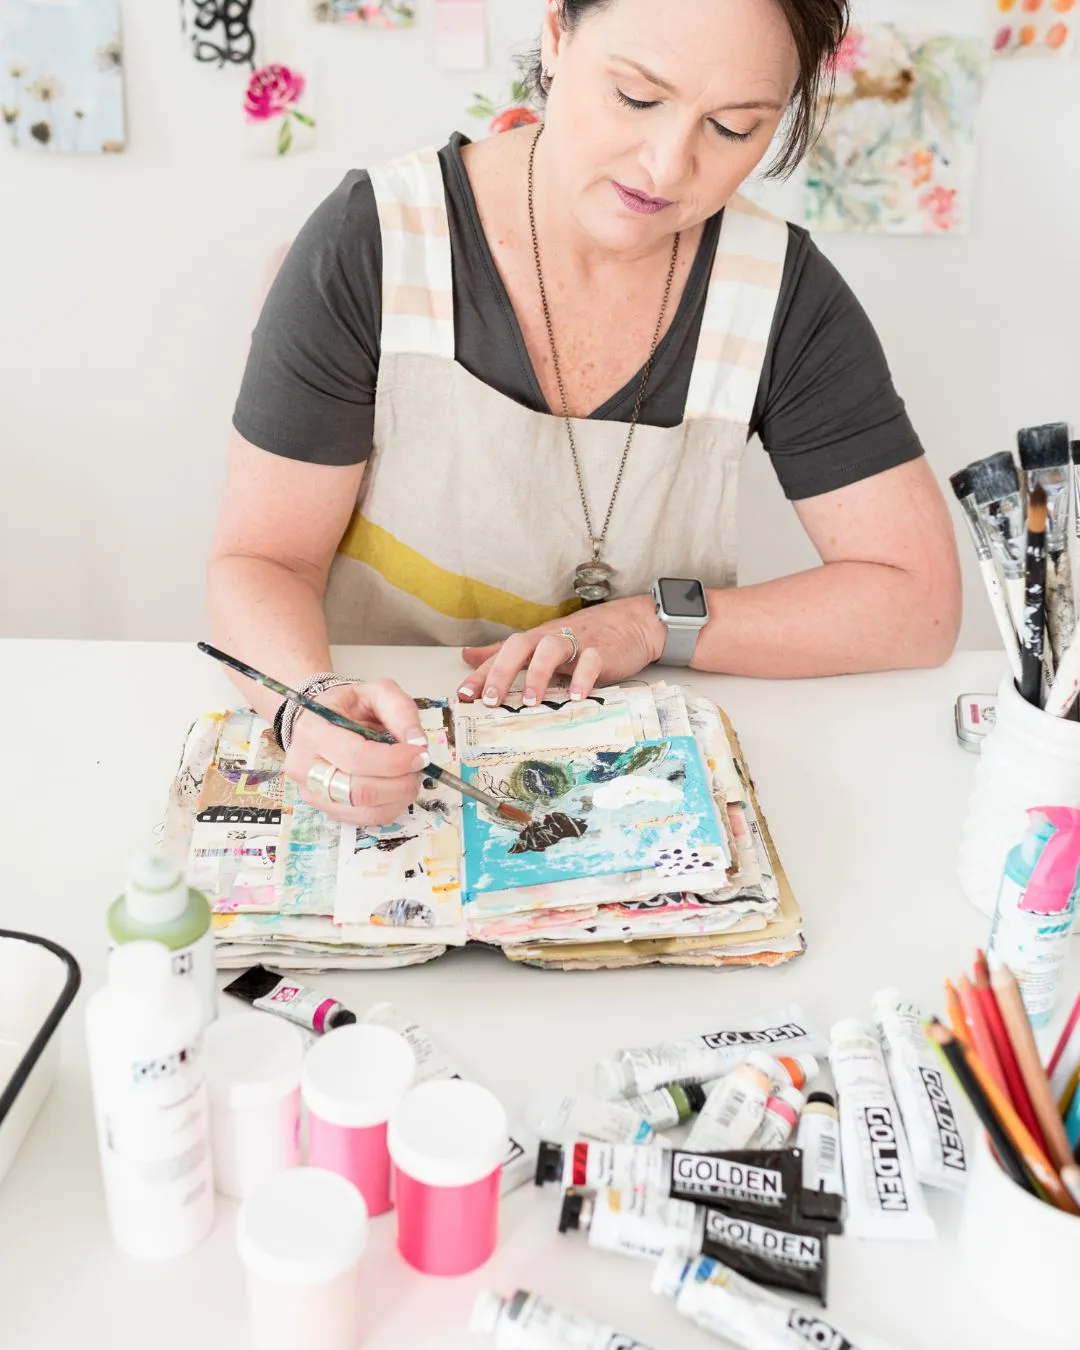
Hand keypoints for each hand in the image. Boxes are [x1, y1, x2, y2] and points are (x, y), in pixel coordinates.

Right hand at [285, 680, 429, 826]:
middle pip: (360, 791)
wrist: (320, 720)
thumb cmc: (348, 706)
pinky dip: (390, 807)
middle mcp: (305, 767)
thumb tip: (418, 743)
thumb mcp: (376, 691)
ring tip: (409, 777)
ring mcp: (312, 793)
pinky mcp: (326, 810)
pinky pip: (365, 820)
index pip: (356, 757)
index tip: (420, 755)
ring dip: (399, 798)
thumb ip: (400, 710)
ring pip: (364, 811)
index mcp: (313, 732)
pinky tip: (396, 788)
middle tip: (419, 767)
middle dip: (400, 783)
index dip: (395, 761)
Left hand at [458, 595, 665, 706]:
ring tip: (531, 702)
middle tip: (490, 700)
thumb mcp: (539, 644)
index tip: (463, 696)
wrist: (630, 622)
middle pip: (520, 646)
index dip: (480, 674)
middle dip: (502, 672)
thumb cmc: (582, 637)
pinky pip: (591, 661)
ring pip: (552, 649)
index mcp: (533, 641)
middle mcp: (550, 638)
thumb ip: (504, 653)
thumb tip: (467, 656)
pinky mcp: (603, 650)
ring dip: (539, 675)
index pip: (500, 655)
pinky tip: (577, 698)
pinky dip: (583, 678)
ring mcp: (577, 642)